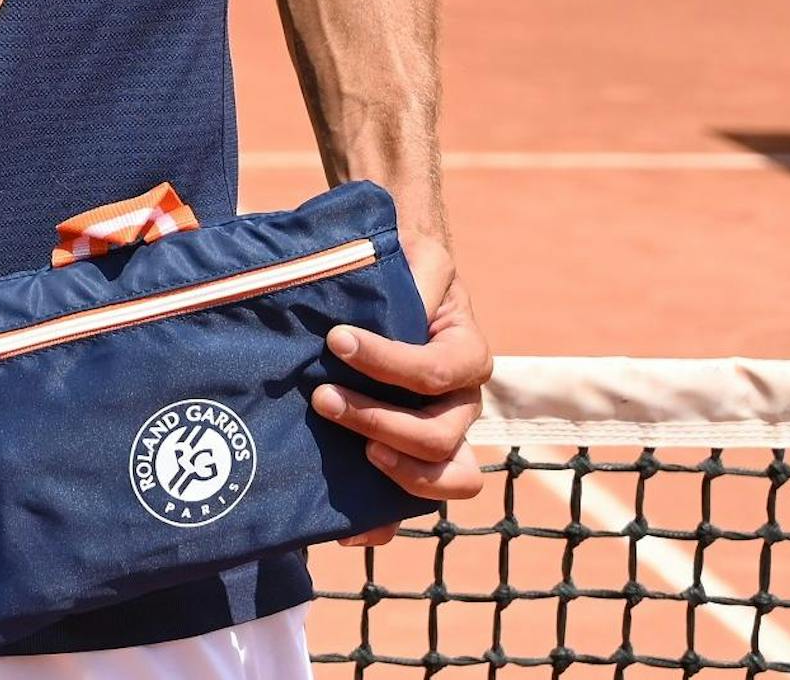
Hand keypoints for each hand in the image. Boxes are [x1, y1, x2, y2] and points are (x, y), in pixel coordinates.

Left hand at [316, 239, 492, 543]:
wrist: (392, 291)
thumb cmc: (404, 273)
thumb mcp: (418, 259)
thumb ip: (419, 271)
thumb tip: (408, 291)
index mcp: (465, 355)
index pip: (438, 371)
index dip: (389, 362)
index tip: (336, 340)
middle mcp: (460, 404)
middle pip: (441, 436)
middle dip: (380, 420)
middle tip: (324, 399)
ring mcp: (438, 436)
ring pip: (445, 478)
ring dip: (396, 471)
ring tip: (351, 451)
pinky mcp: (406, 458)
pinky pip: (410, 507)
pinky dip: (382, 524)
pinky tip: (345, 529)